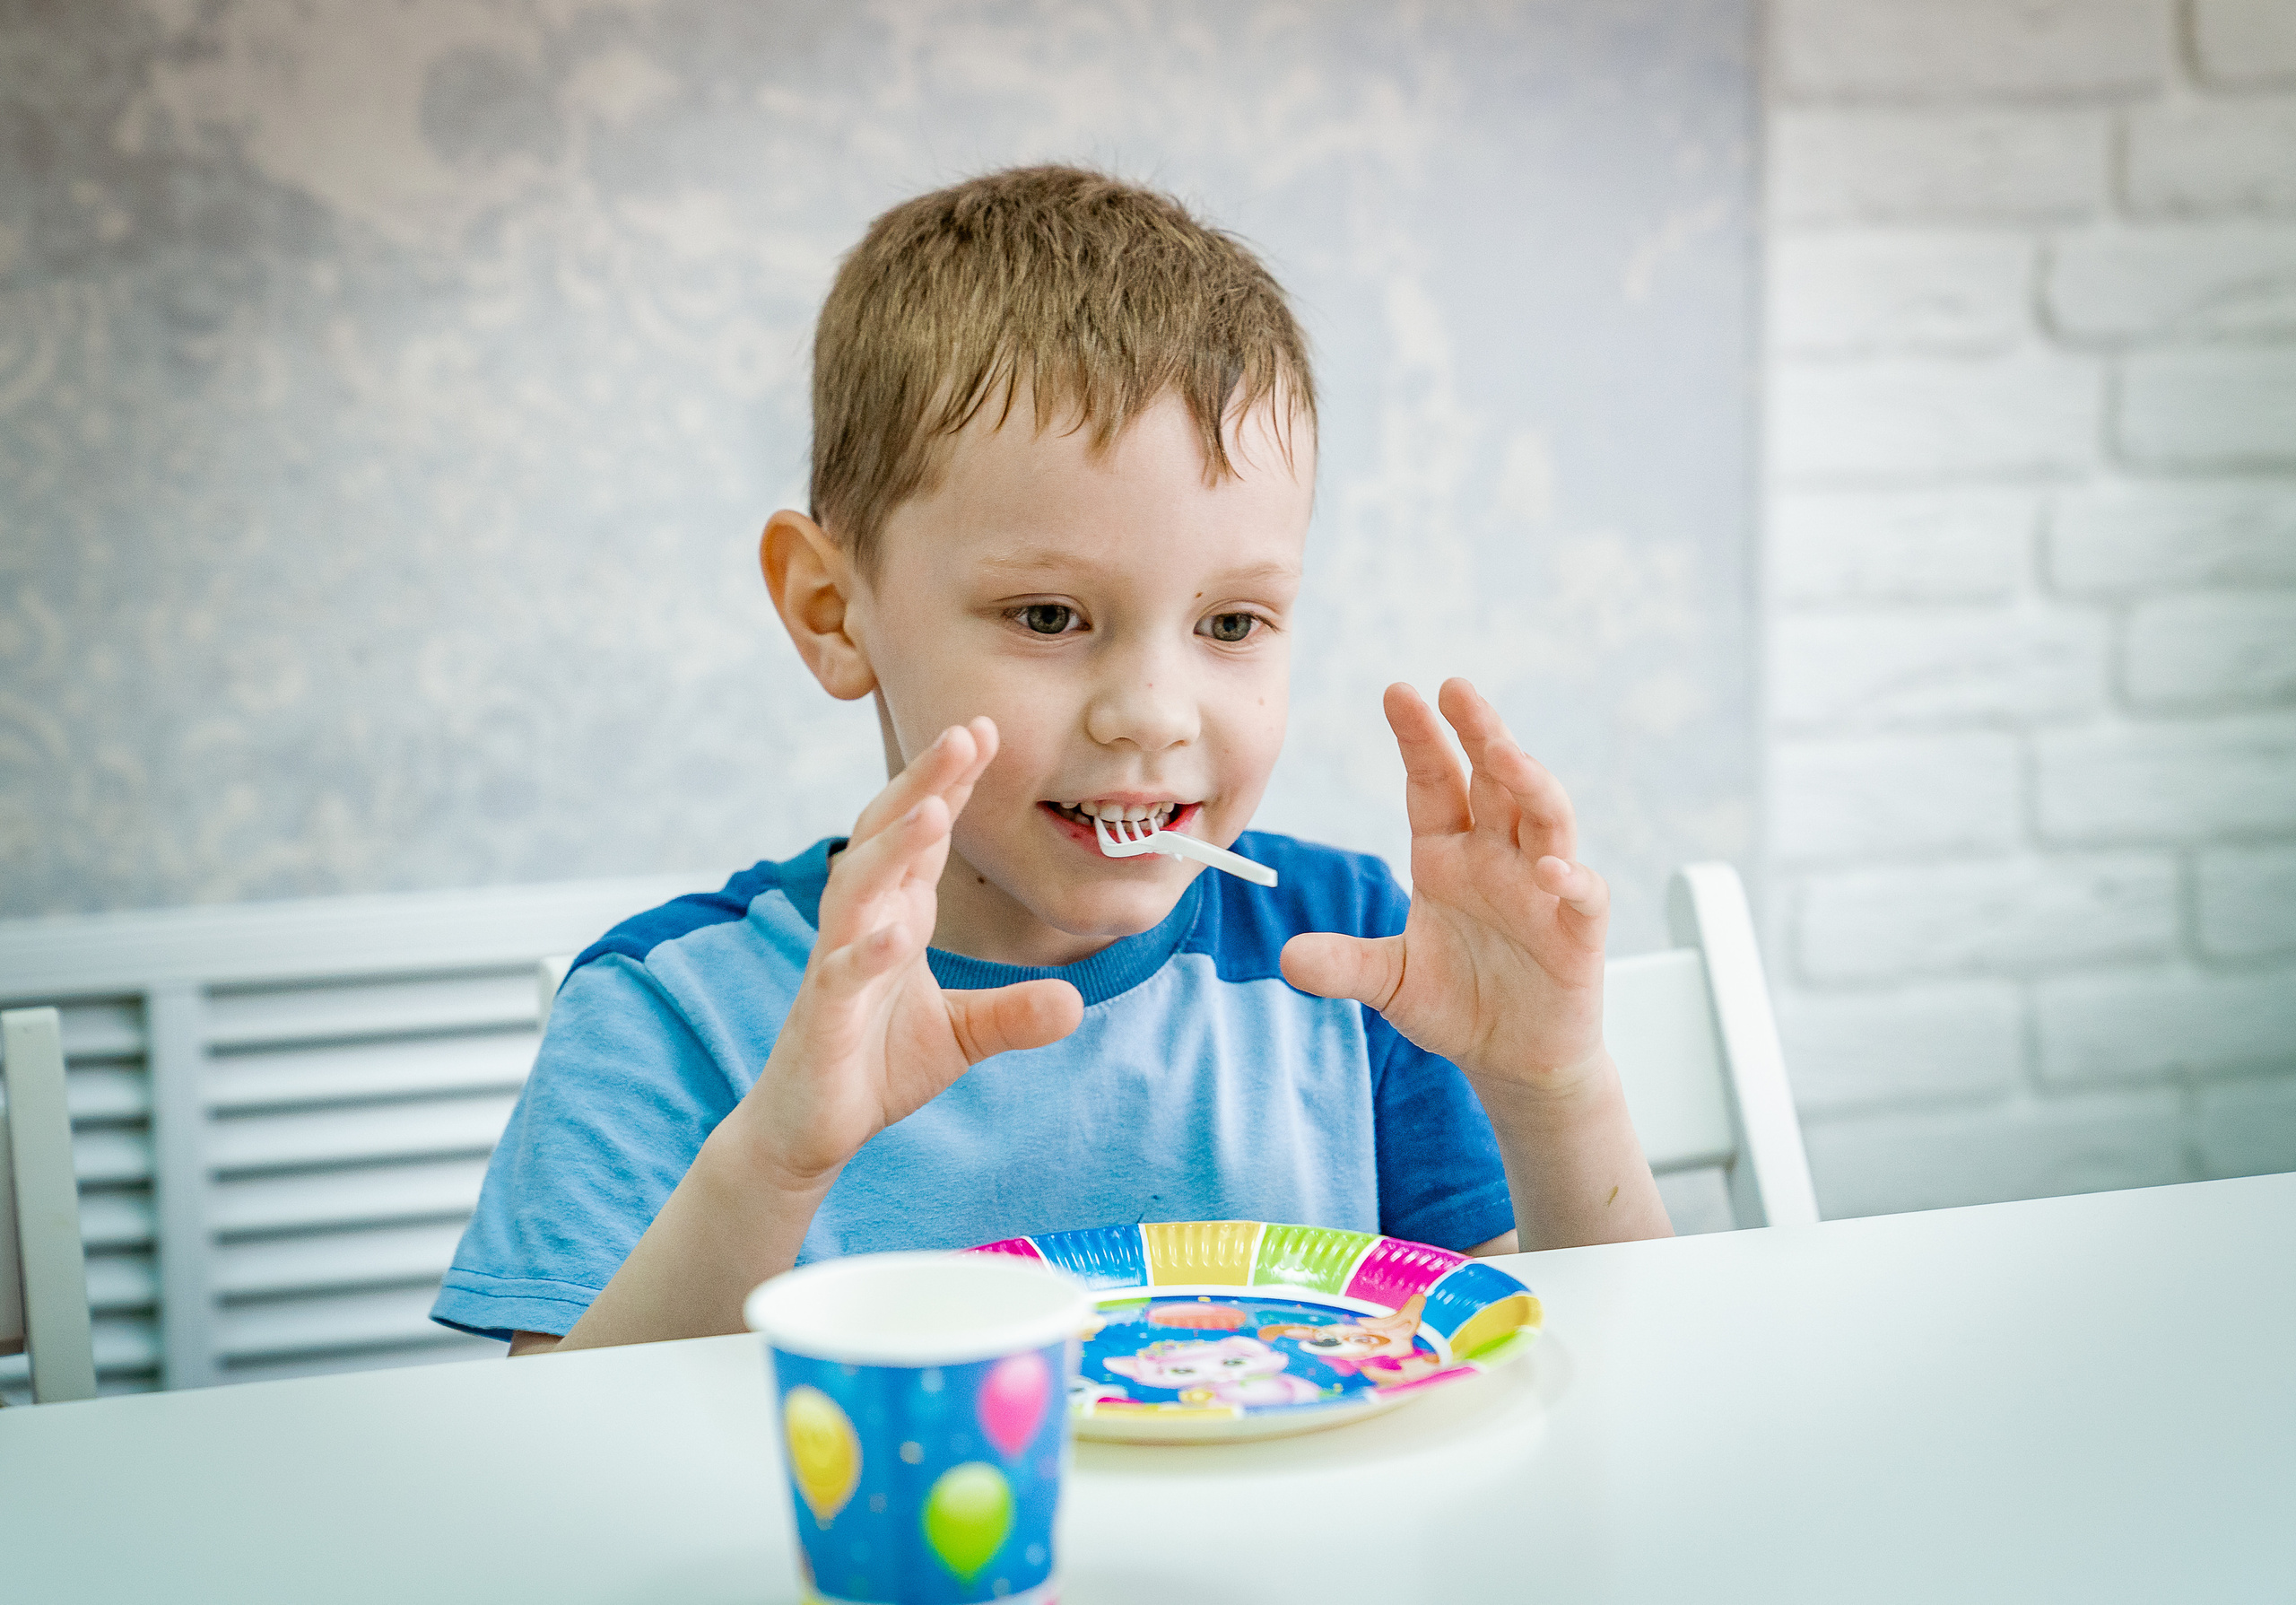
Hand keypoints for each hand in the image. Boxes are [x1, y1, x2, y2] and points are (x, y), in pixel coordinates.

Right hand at [731, 718, 1084, 1185]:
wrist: (808, 1129)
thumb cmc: (872, 1064)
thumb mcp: (960, 1037)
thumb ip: (1012, 1015)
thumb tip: (1075, 1004)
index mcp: (894, 914)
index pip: (923, 836)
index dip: (951, 784)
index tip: (985, 731)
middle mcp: (862, 925)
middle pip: (888, 837)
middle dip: (925, 784)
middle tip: (964, 734)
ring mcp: (838, 965)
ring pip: (859, 890)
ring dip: (894, 849)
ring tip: (933, 810)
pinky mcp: (821, 1016)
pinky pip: (842, 975)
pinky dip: (867, 952)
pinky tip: (894, 934)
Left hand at [1281, 679, 1607, 1098]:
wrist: (1514, 1058)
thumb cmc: (1458, 1005)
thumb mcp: (1390, 984)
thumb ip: (1345, 965)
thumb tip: (1287, 957)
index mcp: (1446, 855)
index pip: (1433, 782)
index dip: (1419, 738)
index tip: (1399, 692)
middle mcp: (1496, 858)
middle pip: (1493, 780)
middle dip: (1479, 733)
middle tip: (1457, 689)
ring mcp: (1541, 888)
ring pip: (1544, 818)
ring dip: (1529, 783)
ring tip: (1504, 754)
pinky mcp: (1577, 931)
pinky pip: (1582, 894)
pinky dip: (1571, 879)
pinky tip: (1552, 869)